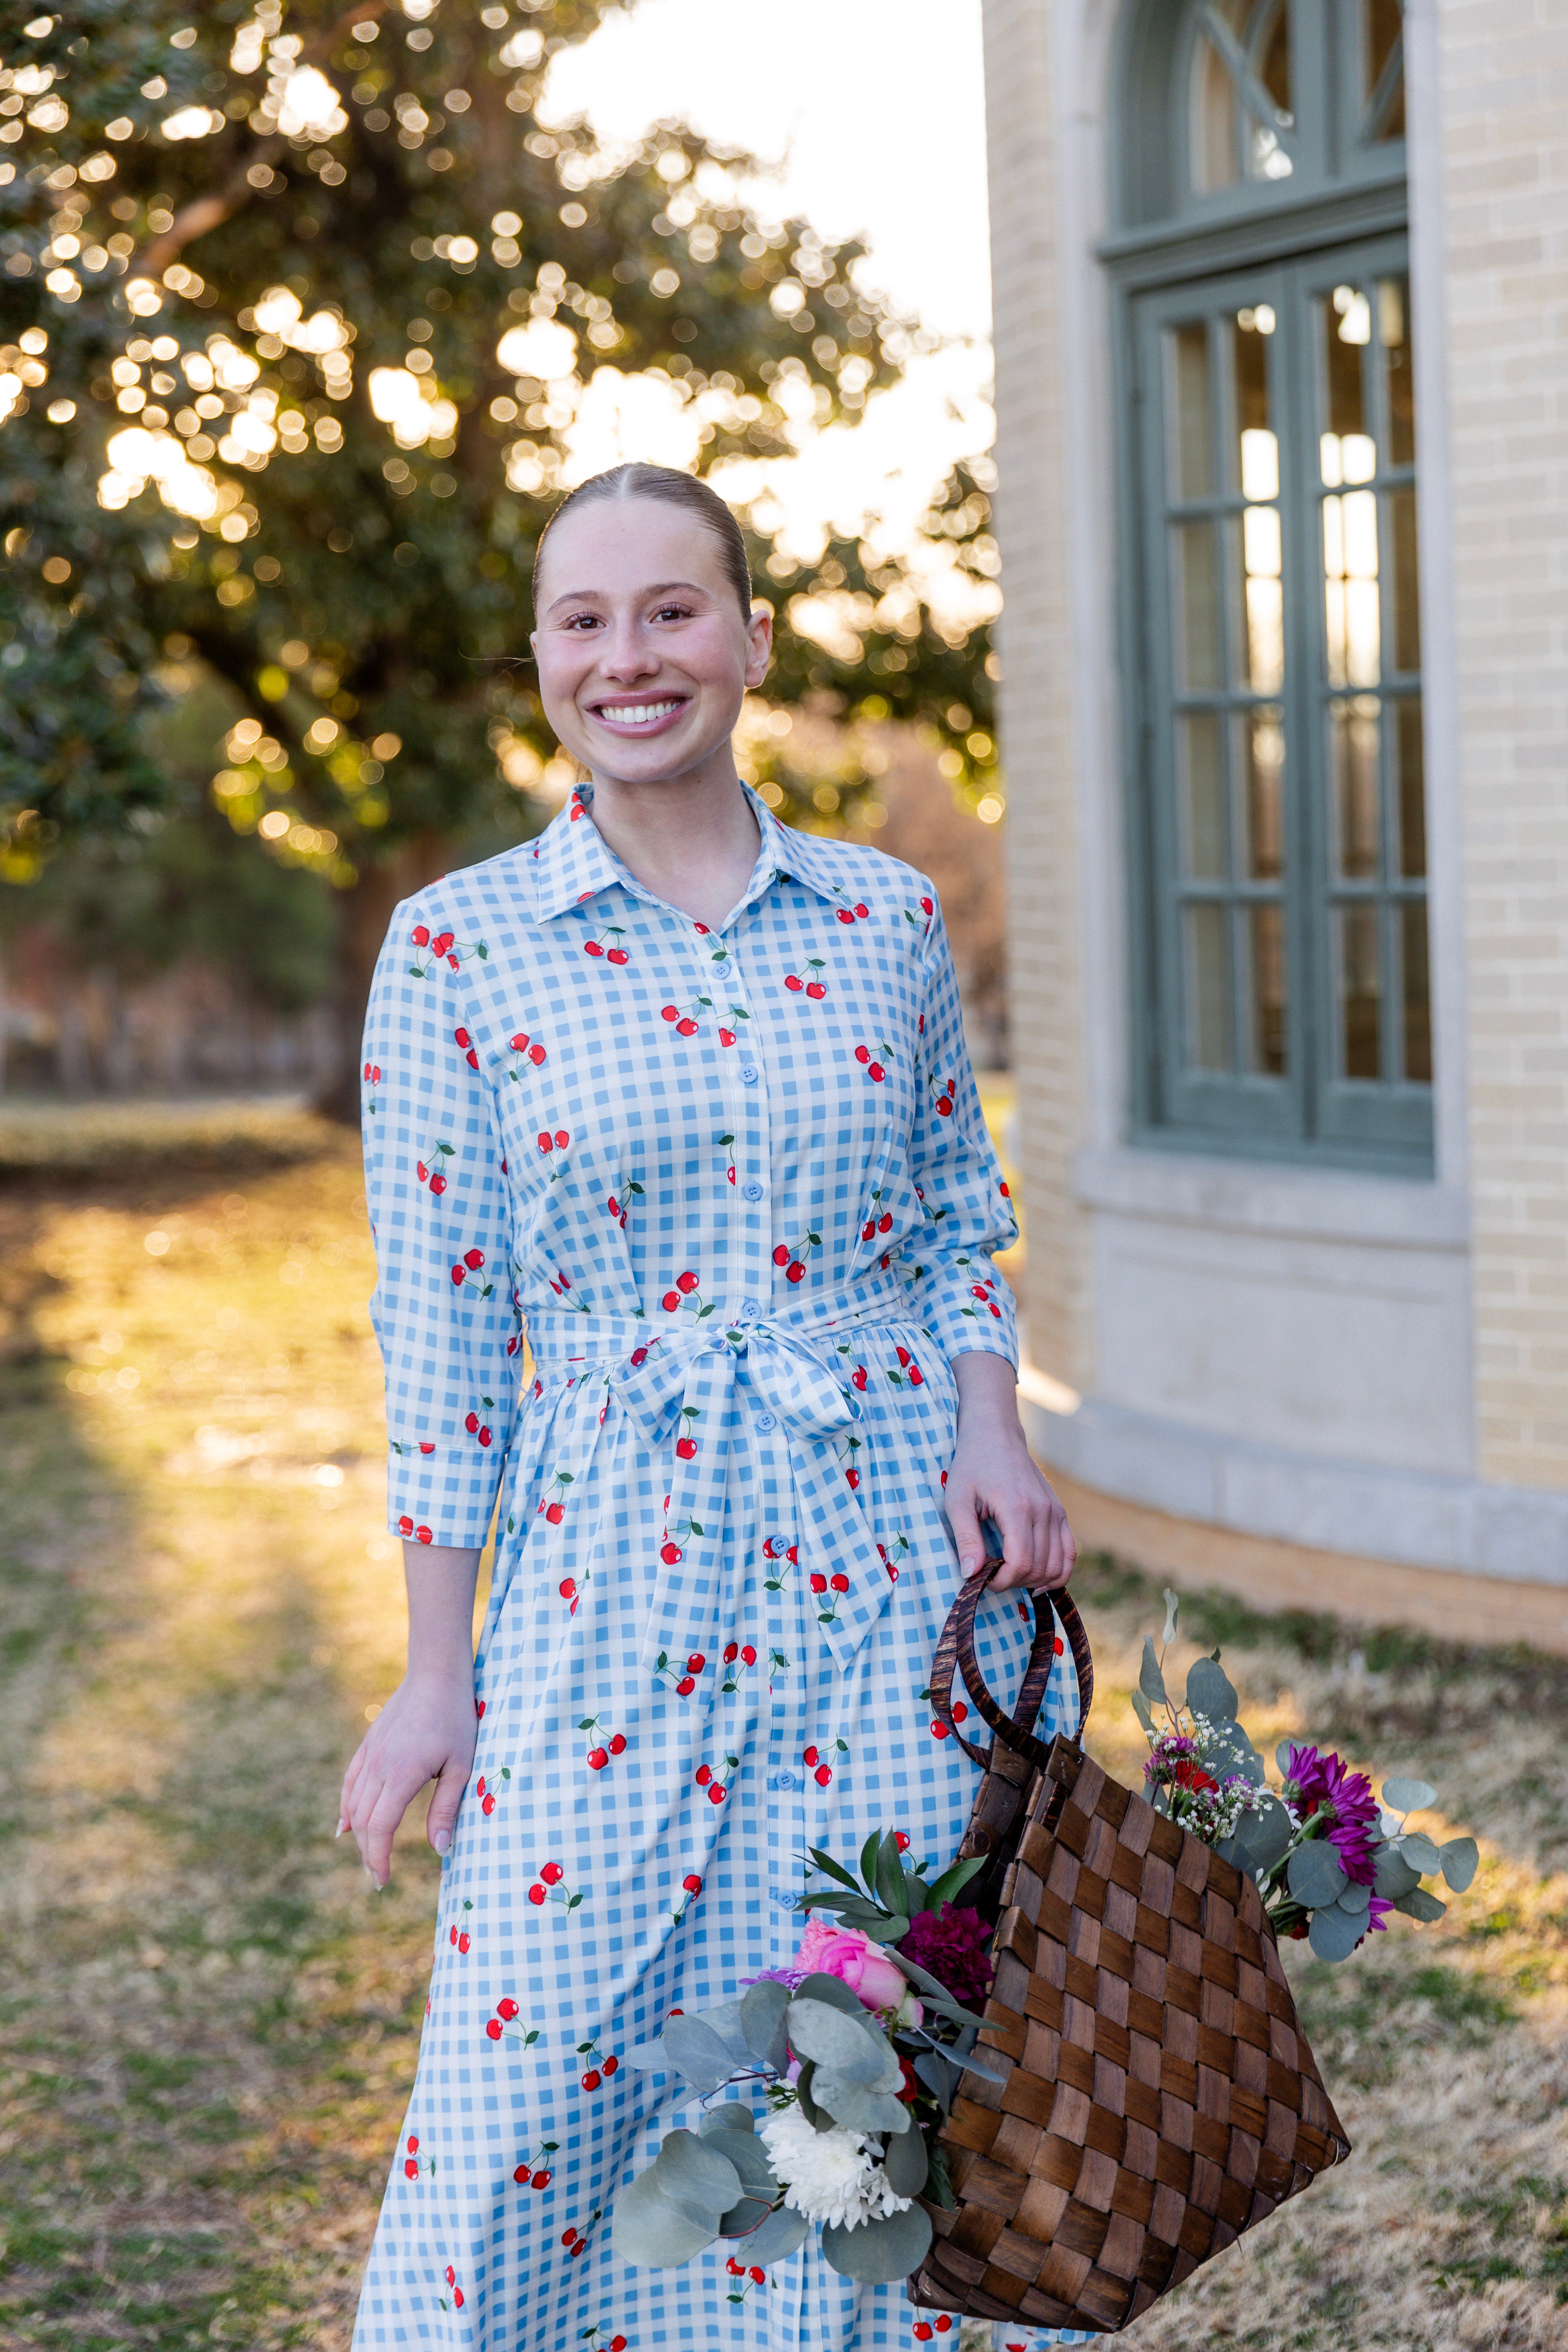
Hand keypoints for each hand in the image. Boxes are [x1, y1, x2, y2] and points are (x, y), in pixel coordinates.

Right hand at [339, 1665, 477, 1888]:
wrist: (436, 1675)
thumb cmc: (457, 1719)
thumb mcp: (462, 1766)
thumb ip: (447, 1808)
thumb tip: (440, 1850)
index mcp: (402, 1775)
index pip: (380, 1828)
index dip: (379, 1857)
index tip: (383, 1880)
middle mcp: (379, 1767)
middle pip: (363, 1822)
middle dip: (369, 1853)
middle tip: (378, 1877)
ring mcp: (370, 1755)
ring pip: (353, 1804)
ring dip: (358, 1834)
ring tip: (369, 1857)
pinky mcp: (368, 1745)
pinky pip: (350, 1782)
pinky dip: (346, 1807)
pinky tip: (345, 1826)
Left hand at [945, 1352, 1075, 1591]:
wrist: (995, 1435)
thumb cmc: (971, 1466)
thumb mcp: (957, 1500)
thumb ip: (965, 1538)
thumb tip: (971, 1575)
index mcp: (1018, 1508)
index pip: (1021, 1562)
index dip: (1002, 1581)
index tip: (983, 1579)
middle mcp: (1044, 1511)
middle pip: (1039, 1568)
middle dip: (1014, 1582)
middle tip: (992, 1576)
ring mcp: (1056, 1511)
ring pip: (1057, 1566)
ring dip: (1035, 1580)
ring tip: (1010, 1574)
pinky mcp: (1060, 1512)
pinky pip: (1070, 1553)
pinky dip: (1057, 1572)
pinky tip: (1037, 1578)